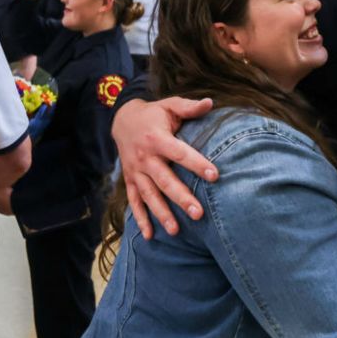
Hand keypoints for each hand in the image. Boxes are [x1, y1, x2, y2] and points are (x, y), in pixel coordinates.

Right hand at [113, 97, 217, 238]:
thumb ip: (189, 107)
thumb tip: (210, 102)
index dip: (197, 164)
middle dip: (181, 198)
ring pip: (150, 196)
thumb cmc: (153, 114)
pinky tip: (151, 235)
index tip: (215, 175)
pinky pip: (134, 202)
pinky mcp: (130, 180)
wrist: (121, 120)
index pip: (180, 153)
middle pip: (165, 181)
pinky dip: (140, 219)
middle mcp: (145, 158)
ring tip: (176, 231)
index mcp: (158, 139)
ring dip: (162, 214)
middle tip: (198, 214)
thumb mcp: (169, 106)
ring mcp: (136, 171)